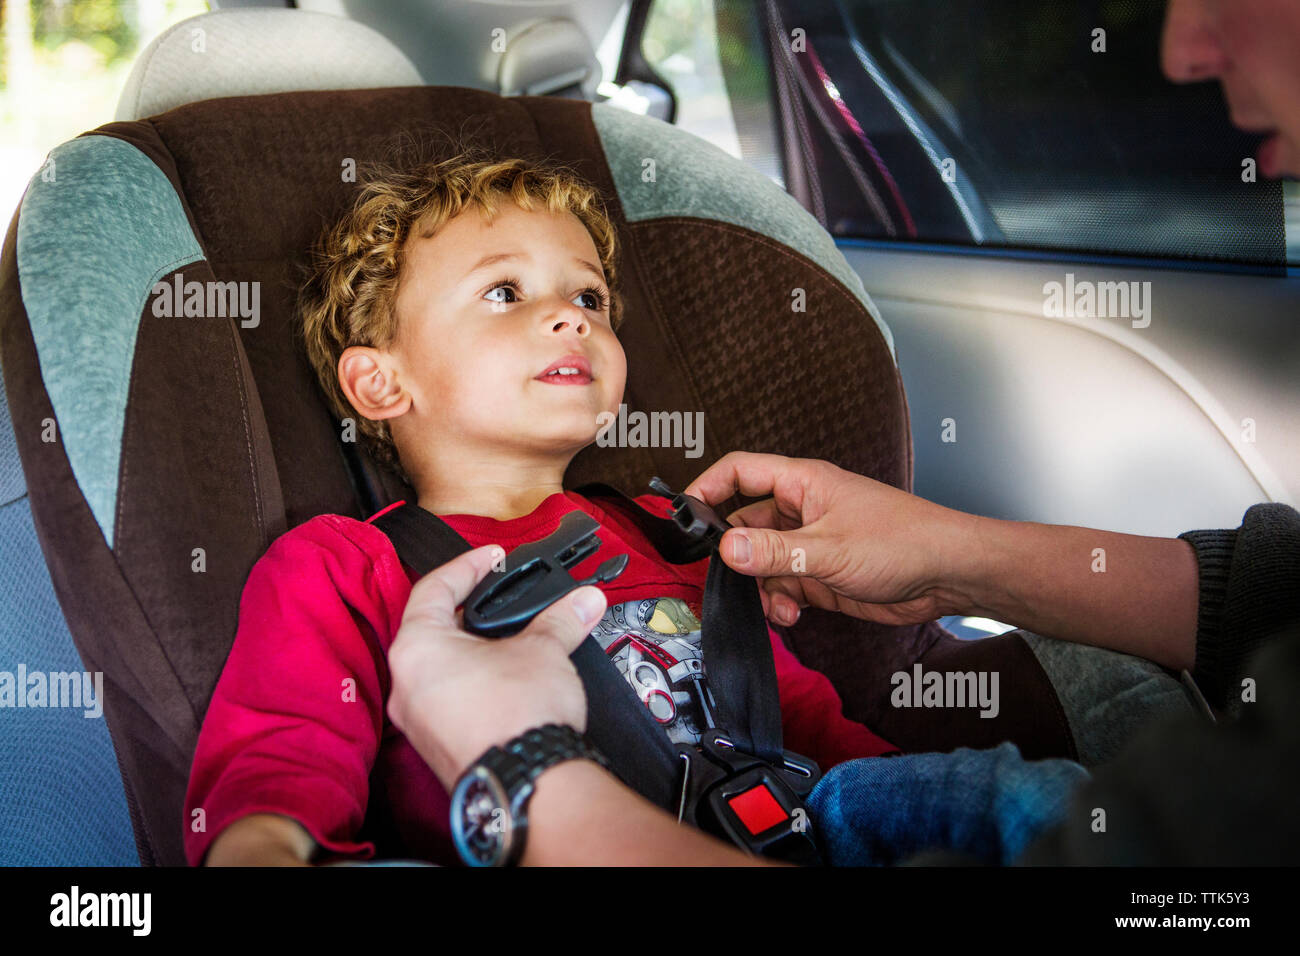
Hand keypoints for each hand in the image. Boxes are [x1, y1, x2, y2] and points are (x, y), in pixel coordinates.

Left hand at [385, 544, 606, 789]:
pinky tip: (505, 682)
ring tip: (510, 641)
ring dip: (473, 651)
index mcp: (418, 649)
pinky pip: (449, 703)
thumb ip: (560, 620)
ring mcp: (418, 722)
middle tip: (499, 597)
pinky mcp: (438, 748)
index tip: (491, 558)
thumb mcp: (543, 650)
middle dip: (471, 611)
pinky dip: (474, 684)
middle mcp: (406, 685)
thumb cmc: (518, 717)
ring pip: (440, 670)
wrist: (528, 784)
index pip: (435, 589)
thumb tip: (582, 601)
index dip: (468, 567)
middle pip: (432, 630)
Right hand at [685, 451, 981, 627]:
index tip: (684, 515)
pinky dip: (779, 603)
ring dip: (760, 587)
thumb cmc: (904, 541)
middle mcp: (802, 509)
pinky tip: (791, 615)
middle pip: (744, 524)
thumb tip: (726, 549)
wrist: (949, 575)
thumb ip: (775, 551)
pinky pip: (782, 586)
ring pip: (762, 562)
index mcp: (802, 483)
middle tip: (726, 579)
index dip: (707, 488)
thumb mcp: (830, 549)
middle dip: (734, 555)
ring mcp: (810, 542)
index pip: (739, 471)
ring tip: (774, 605)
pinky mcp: (820, 574)